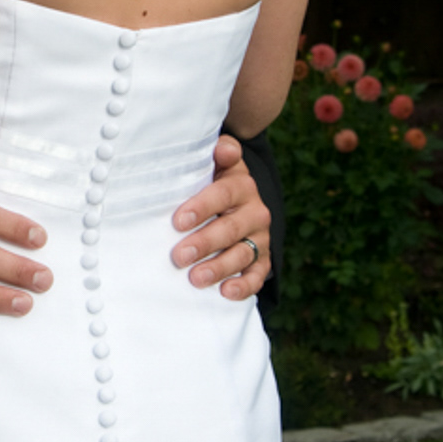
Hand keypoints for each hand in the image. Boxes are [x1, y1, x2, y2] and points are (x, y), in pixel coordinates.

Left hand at [170, 135, 270, 299]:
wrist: (242, 201)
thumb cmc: (215, 181)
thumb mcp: (216, 164)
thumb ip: (219, 154)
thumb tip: (221, 148)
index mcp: (241, 185)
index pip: (223, 194)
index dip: (202, 207)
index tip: (179, 221)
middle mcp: (255, 211)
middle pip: (230, 228)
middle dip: (204, 243)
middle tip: (179, 256)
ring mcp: (260, 237)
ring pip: (242, 254)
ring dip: (219, 267)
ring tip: (196, 278)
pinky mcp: (263, 259)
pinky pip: (258, 274)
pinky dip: (244, 286)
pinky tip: (227, 292)